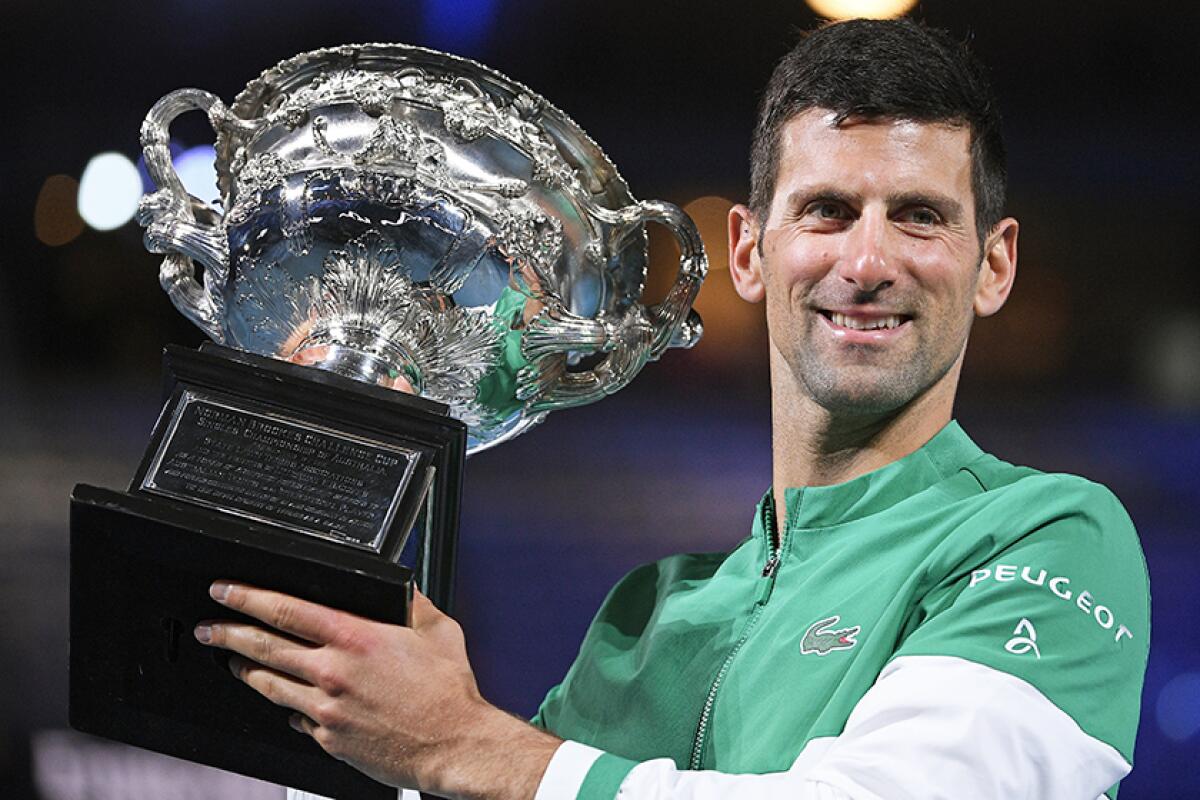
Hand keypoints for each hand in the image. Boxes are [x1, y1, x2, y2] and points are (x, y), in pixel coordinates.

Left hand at [194, 581, 560, 798]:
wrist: (453, 746)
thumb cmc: (448, 693)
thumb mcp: (438, 631)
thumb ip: (414, 604)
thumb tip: (402, 589)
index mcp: (356, 638)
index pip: (285, 610)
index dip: (247, 598)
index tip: (225, 591)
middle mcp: (333, 673)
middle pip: (262, 648)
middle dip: (227, 633)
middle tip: (208, 626)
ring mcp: (326, 710)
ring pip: (269, 685)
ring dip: (244, 670)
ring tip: (230, 661)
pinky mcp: (329, 739)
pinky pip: (296, 718)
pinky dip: (288, 706)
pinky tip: (285, 701)